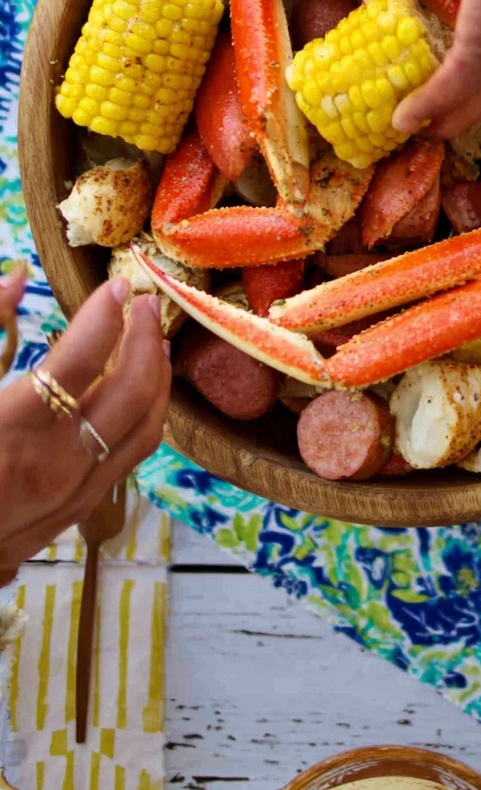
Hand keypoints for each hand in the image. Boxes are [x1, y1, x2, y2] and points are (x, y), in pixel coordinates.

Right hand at [0, 278, 170, 583]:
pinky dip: (146, 414)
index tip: (115, 287)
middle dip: (143, 339)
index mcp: (10, 431)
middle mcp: (52, 465)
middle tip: (142, 304)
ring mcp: (71, 493)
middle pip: (130, 392)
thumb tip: (15, 279)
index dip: (104, 316)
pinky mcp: (76, 510)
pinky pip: (131, 456)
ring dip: (156, 376)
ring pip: (144, 426)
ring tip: (153, 339)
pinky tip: (140, 391)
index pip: (80, 359)